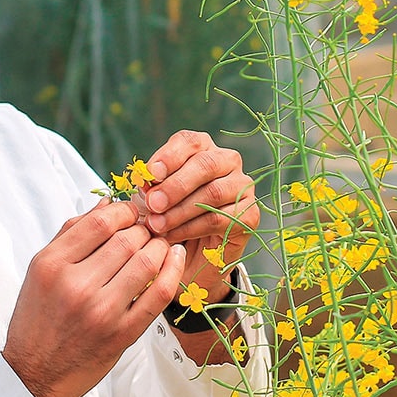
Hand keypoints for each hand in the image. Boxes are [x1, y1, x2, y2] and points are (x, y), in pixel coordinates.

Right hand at [2, 199, 184, 396]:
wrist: (35, 374)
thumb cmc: (37, 317)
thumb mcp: (41, 269)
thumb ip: (71, 233)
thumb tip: (108, 202)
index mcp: (52, 265)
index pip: (100, 222)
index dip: (124, 210)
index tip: (131, 211)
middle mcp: (76, 286)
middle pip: (127, 239)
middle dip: (143, 227)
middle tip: (147, 228)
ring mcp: (102, 312)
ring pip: (147, 261)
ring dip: (159, 245)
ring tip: (158, 243)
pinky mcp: (123, 334)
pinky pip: (159, 294)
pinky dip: (173, 270)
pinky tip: (175, 256)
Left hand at [141, 131, 258, 303]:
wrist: (190, 254)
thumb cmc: (170, 216)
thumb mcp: (156, 198)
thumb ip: (152, 187)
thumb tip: (145, 182)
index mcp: (203, 148)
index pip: (190, 141)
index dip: (169, 156)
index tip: (151, 173)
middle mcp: (227, 161)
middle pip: (205, 164)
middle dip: (175, 185)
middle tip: (152, 204)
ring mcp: (242, 186)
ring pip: (213, 192)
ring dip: (180, 210)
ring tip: (157, 225)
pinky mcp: (250, 214)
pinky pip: (219, 218)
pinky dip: (192, 228)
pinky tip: (172, 235)